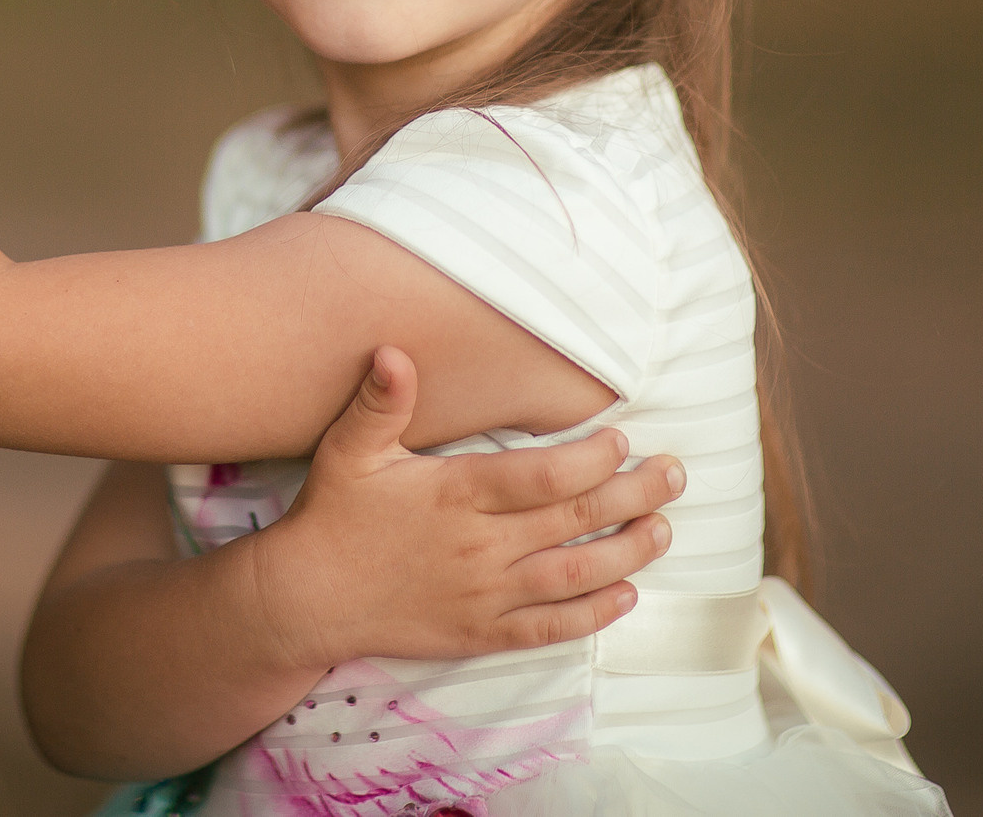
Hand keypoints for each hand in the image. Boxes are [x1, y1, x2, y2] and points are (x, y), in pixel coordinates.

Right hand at [249, 346, 681, 669]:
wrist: (306, 599)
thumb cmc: (332, 516)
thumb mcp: (349, 449)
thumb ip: (380, 401)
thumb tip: (393, 350)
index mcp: (456, 494)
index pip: (544, 475)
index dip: (593, 458)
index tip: (623, 439)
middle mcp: (480, 546)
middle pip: (575, 519)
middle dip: (634, 495)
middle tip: (675, 475)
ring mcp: (484, 594)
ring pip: (575, 574)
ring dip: (628, 553)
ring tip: (664, 530)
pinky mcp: (480, 632)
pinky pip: (549, 627)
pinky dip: (593, 614)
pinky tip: (626, 596)